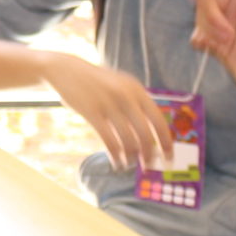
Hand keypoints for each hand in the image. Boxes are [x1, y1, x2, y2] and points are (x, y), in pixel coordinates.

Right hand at [39, 55, 171, 171]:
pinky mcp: (92, 113)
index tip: (169, 158)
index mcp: (137, 90)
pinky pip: (110, 141)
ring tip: (129, 164)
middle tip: (148, 166)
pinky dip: (116, 156)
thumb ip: (136, 103)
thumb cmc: (96, 82)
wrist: (66, 69)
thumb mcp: (121, 85)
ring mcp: (109, 104)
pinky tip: (116, 163)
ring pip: (128, 140)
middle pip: (145, 134)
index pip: (159, 121)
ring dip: (131, 158)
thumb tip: (152, 134)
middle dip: (149, 155)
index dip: (166, 142)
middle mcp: (126, 96)